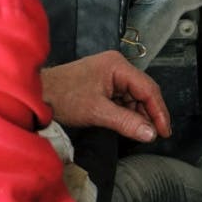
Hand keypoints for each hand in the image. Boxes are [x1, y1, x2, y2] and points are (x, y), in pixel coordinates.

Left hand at [40, 51, 171, 142]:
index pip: (148, 89)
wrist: (37, 94)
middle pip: (143, 92)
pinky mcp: (102, 85)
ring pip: (133, 98)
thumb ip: (126, 122)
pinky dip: (127, 114)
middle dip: (150, 114)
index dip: (159, 111)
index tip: (164, 132)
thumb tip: (150, 134)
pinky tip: (128, 126)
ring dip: (138, 115)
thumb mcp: (97, 112)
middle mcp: (116, 67)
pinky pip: (122, 100)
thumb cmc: (62, 97)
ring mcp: (109, 76)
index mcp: (118, 66)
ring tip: (141, 133)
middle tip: (155, 135)